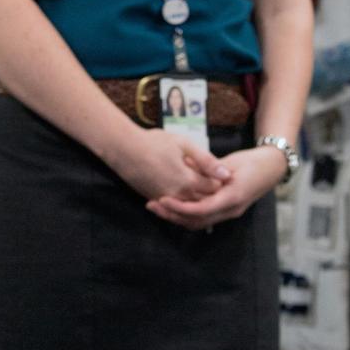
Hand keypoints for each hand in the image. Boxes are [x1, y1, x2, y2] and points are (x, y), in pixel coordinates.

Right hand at [109, 127, 232, 202]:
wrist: (123, 149)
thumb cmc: (153, 142)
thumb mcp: (184, 145)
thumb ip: (206, 161)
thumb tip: (226, 174)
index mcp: (188, 181)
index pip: (214, 188)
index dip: (220, 180)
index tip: (220, 171)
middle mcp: (178, 195)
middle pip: (203, 200)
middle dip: (211, 192)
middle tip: (213, 178)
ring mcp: (165, 199)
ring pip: (189, 206)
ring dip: (197, 198)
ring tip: (200, 185)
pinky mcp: (154, 199)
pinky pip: (174, 206)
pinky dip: (182, 201)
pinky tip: (184, 190)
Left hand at [145, 144, 285, 230]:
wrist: (271, 169)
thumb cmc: (252, 161)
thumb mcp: (230, 161)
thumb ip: (209, 167)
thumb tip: (186, 163)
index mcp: (233, 197)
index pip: (202, 209)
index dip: (181, 207)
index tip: (164, 200)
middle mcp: (230, 210)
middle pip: (197, 221)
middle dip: (172, 215)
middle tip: (152, 205)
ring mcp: (228, 213)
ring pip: (198, 222)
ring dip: (176, 217)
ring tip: (156, 207)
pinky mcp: (225, 211)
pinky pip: (203, 218)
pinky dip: (186, 215)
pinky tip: (171, 207)